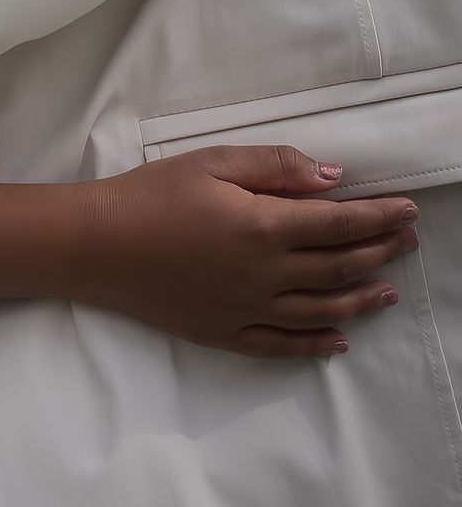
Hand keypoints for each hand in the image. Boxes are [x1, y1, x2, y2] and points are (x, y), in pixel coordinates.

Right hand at [72, 144, 418, 357]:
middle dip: (378, 252)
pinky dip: (317, 344)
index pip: (338, 223)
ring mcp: (249, 310)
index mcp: (264, 226)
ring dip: (361, 300)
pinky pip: (284, 345)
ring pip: (322, 310)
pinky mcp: (227, 333)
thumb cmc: (152, 193)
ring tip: (387, 291)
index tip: (408, 211)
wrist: (99, 244)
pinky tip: (338, 340)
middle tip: (408, 244)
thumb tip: (331, 178)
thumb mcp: (211, 162)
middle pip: (338, 267)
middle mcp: (267, 275)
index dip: (378, 217)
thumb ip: (274, 166)